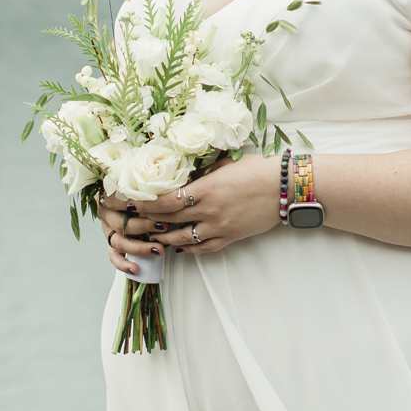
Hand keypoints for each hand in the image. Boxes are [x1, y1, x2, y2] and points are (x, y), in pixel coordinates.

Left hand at [98, 154, 281, 271]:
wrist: (287, 188)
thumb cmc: (258, 168)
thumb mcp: (225, 162)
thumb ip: (201, 171)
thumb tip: (178, 170)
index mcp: (205, 188)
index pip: (163, 201)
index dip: (139, 204)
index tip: (123, 202)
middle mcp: (208, 211)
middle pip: (166, 221)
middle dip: (142, 222)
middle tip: (124, 222)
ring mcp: (219, 227)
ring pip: (180, 238)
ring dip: (160, 238)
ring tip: (145, 235)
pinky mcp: (230, 238)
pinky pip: (201, 248)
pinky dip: (186, 248)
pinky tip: (176, 246)